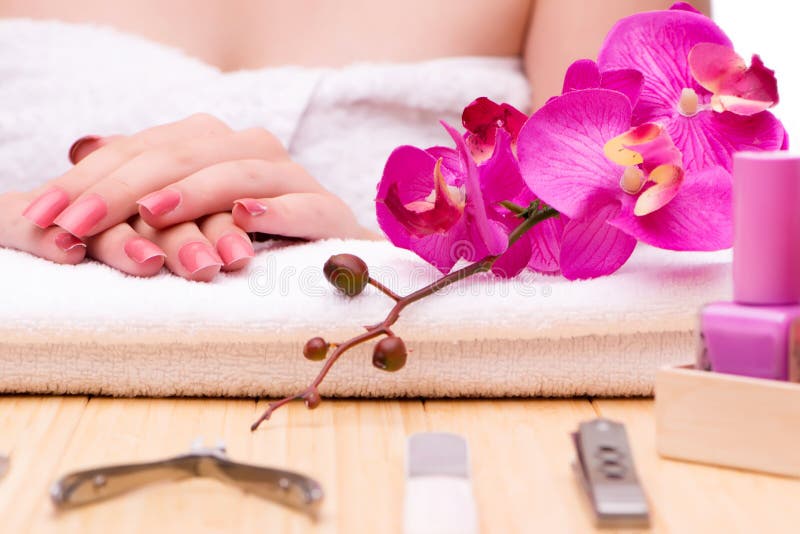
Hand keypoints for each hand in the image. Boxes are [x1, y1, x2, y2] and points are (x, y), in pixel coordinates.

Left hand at [16, 114, 374, 280]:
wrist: (329, 253)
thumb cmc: (247, 235)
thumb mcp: (189, 208)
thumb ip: (147, 179)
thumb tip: (83, 146)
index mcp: (214, 143)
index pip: (143, 149)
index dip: (91, 180)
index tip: (47, 215)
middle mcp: (252, 149)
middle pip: (183, 155)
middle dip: (125, 189)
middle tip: (79, 221)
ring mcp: (293, 177)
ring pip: (239, 174)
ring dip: (195, 193)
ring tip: (152, 212)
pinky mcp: (329, 211)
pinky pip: (304, 206)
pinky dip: (276, 211)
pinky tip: (246, 218)